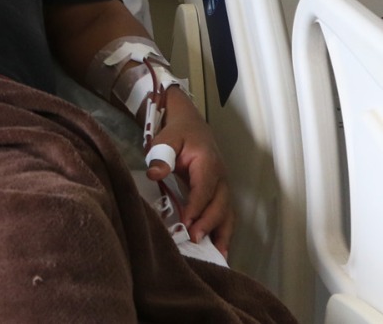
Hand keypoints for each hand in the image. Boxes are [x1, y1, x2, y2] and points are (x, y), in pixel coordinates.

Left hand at [145, 87, 233, 255]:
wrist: (191, 126)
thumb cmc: (177, 133)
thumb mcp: (166, 138)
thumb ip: (162, 155)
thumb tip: (155, 173)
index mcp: (208, 162)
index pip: (205, 187)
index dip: (197, 206)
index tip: (187, 223)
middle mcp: (221, 177)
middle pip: (220, 203)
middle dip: (209, 223)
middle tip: (194, 240)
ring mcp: (223, 187)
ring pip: (228, 213)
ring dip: (222, 234)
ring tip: (217, 256)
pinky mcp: (220, 194)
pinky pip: (226, 215)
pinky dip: (224, 233)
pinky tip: (220, 251)